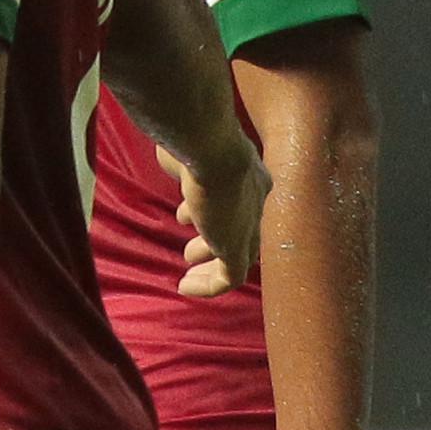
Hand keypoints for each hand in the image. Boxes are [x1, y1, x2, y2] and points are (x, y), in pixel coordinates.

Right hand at [168, 143, 266, 298]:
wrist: (212, 150)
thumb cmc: (195, 142)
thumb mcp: (190, 150)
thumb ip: (185, 162)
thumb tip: (174, 160)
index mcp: (249, 177)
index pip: (240, 203)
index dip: (213, 213)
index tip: (187, 218)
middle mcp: (257, 203)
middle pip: (242, 230)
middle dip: (213, 241)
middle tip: (191, 252)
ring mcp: (249, 227)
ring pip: (239, 254)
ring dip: (211, 262)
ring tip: (189, 268)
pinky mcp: (237, 248)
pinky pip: (229, 277)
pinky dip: (208, 285)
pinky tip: (184, 287)